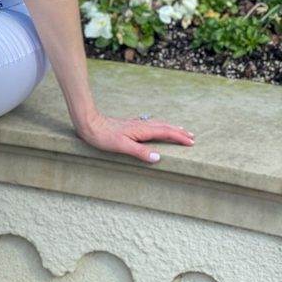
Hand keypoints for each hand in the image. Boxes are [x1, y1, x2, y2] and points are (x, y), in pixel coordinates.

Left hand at [75, 111, 194, 164]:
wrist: (89, 124)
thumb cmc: (104, 137)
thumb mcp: (122, 146)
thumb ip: (140, 152)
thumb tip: (158, 157)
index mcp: (142, 130)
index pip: (165, 133)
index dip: (179, 138)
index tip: (191, 142)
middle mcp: (141, 126)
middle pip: (164, 127)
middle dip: (179, 132)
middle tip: (191, 136)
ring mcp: (135, 125)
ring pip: (158, 125)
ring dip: (170, 128)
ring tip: (179, 130)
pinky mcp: (129, 125)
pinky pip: (150, 125)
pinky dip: (159, 126)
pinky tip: (155, 127)